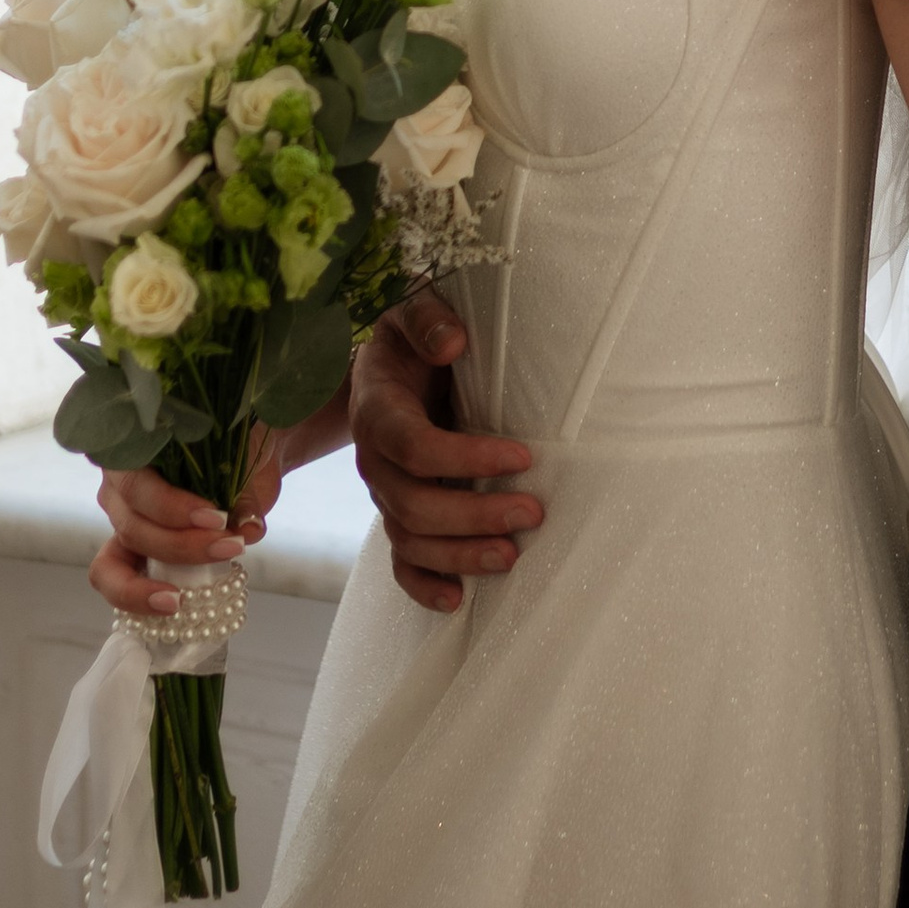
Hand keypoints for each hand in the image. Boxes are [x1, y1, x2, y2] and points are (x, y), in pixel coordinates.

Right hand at [91, 447, 278, 619]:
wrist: (245, 465)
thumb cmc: (237, 454)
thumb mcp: (246, 464)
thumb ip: (245, 494)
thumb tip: (248, 528)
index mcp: (136, 458)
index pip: (137, 486)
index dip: (170, 508)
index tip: (217, 519)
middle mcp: (118, 493)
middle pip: (131, 528)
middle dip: (179, 546)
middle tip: (228, 548)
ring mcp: (121, 527)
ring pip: (114, 563)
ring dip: (152, 582)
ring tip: (182, 599)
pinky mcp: (131, 557)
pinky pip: (120, 585)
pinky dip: (141, 600)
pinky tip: (173, 607)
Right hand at [351, 299, 543, 613]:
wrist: (390, 357)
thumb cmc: (411, 333)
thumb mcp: (412, 307)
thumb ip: (427, 320)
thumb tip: (453, 343)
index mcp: (378, 409)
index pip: (414, 447)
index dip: (465, 459)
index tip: (522, 456)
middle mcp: (374, 459)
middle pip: (413, 505)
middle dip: (474, 516)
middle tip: (533, 513)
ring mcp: (385, 491)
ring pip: (410, 540)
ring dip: (460, 555)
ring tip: (513, 557)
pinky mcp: (398, 510)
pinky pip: (400, 560)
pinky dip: (423, 585)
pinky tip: (457, 599)